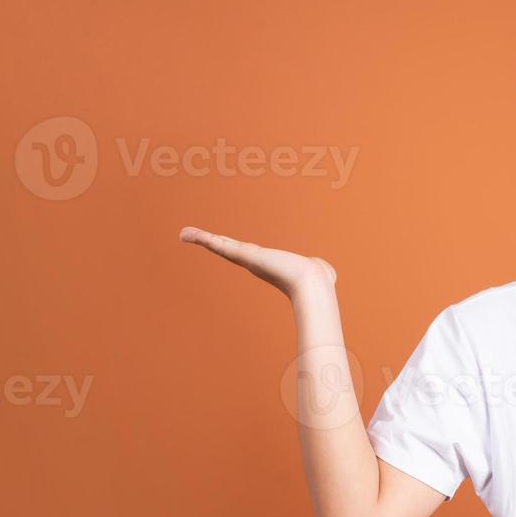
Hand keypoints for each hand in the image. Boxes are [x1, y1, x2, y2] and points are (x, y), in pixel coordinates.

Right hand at [178, 226, 336, 298]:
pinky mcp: (244, 255)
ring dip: (202, 239)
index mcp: (267, 264)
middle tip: (189, 237)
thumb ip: (321, 270)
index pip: (245, 253)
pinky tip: (189, 235)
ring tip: (184, 234)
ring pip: (221, 246)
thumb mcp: (318, 271)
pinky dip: (204, 239)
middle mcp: (255, 263)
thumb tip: (331, 275)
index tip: (221, 245)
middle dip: (210, 243)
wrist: (311, 282)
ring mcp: (247, 259)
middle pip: (228, 250)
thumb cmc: (318, 278)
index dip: (232, 248)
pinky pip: (220, 245)